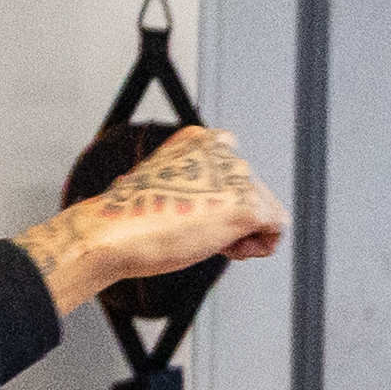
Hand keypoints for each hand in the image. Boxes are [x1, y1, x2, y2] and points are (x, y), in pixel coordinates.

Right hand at [15, 126, 285, 314]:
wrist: (114, 234)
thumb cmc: (131, 220)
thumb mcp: (167, 187)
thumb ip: (198, 186)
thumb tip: (220, 208)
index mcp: (200, 139)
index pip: (234, 173)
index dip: (220, 202)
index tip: (194, 215)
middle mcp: (223, 148)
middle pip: (254, 192)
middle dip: (232, 219)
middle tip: (194, 231)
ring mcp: (236, 174)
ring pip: (268, 211)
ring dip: (242, 234)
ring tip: (202, 238)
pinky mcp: (247, 205)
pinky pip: (276, 228)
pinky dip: (257, 247)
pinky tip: (226, 249)